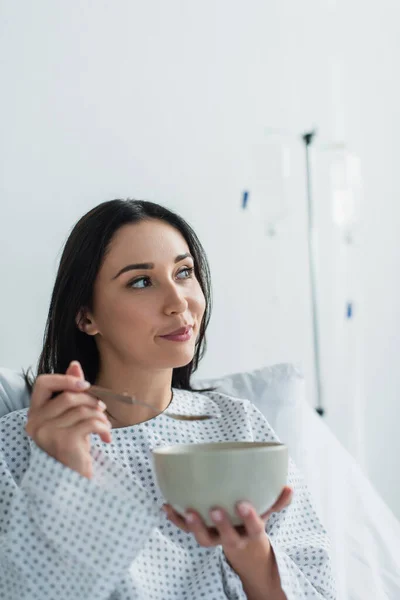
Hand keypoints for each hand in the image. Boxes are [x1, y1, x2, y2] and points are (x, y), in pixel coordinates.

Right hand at [25, 361, 111, 478]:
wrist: (76, 479)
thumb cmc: (73, 446)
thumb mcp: (72, 417)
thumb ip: (71, 392)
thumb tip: (75, 365)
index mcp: (35, 414)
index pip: (43, 384)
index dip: (65, 379)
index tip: (85, 385)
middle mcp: (35, 424)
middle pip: (69, 396)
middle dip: (91, 400)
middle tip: (102, 409)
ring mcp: (47, 433)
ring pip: (81, 409)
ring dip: (100, 415)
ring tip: (105, 426)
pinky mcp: (63, 442)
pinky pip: (90, 422)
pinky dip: (103, 427)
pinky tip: (105, 437)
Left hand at [163, 485, 292, 560]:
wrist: (245, 554)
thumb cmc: (253, 526)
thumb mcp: (268, 515)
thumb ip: (277, 501)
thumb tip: (289, 487)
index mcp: (251, 533)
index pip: (253, 528)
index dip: (248, 518)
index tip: (243, 504)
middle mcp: (234, 539)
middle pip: (226, 538)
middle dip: (220, 525)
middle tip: (214, 509)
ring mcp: (216, 539)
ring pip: (204, 539)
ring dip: (193, 526)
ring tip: (184, 511)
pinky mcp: (203, 535)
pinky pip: (187, 531)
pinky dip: (175, 520)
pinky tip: (166, 506)